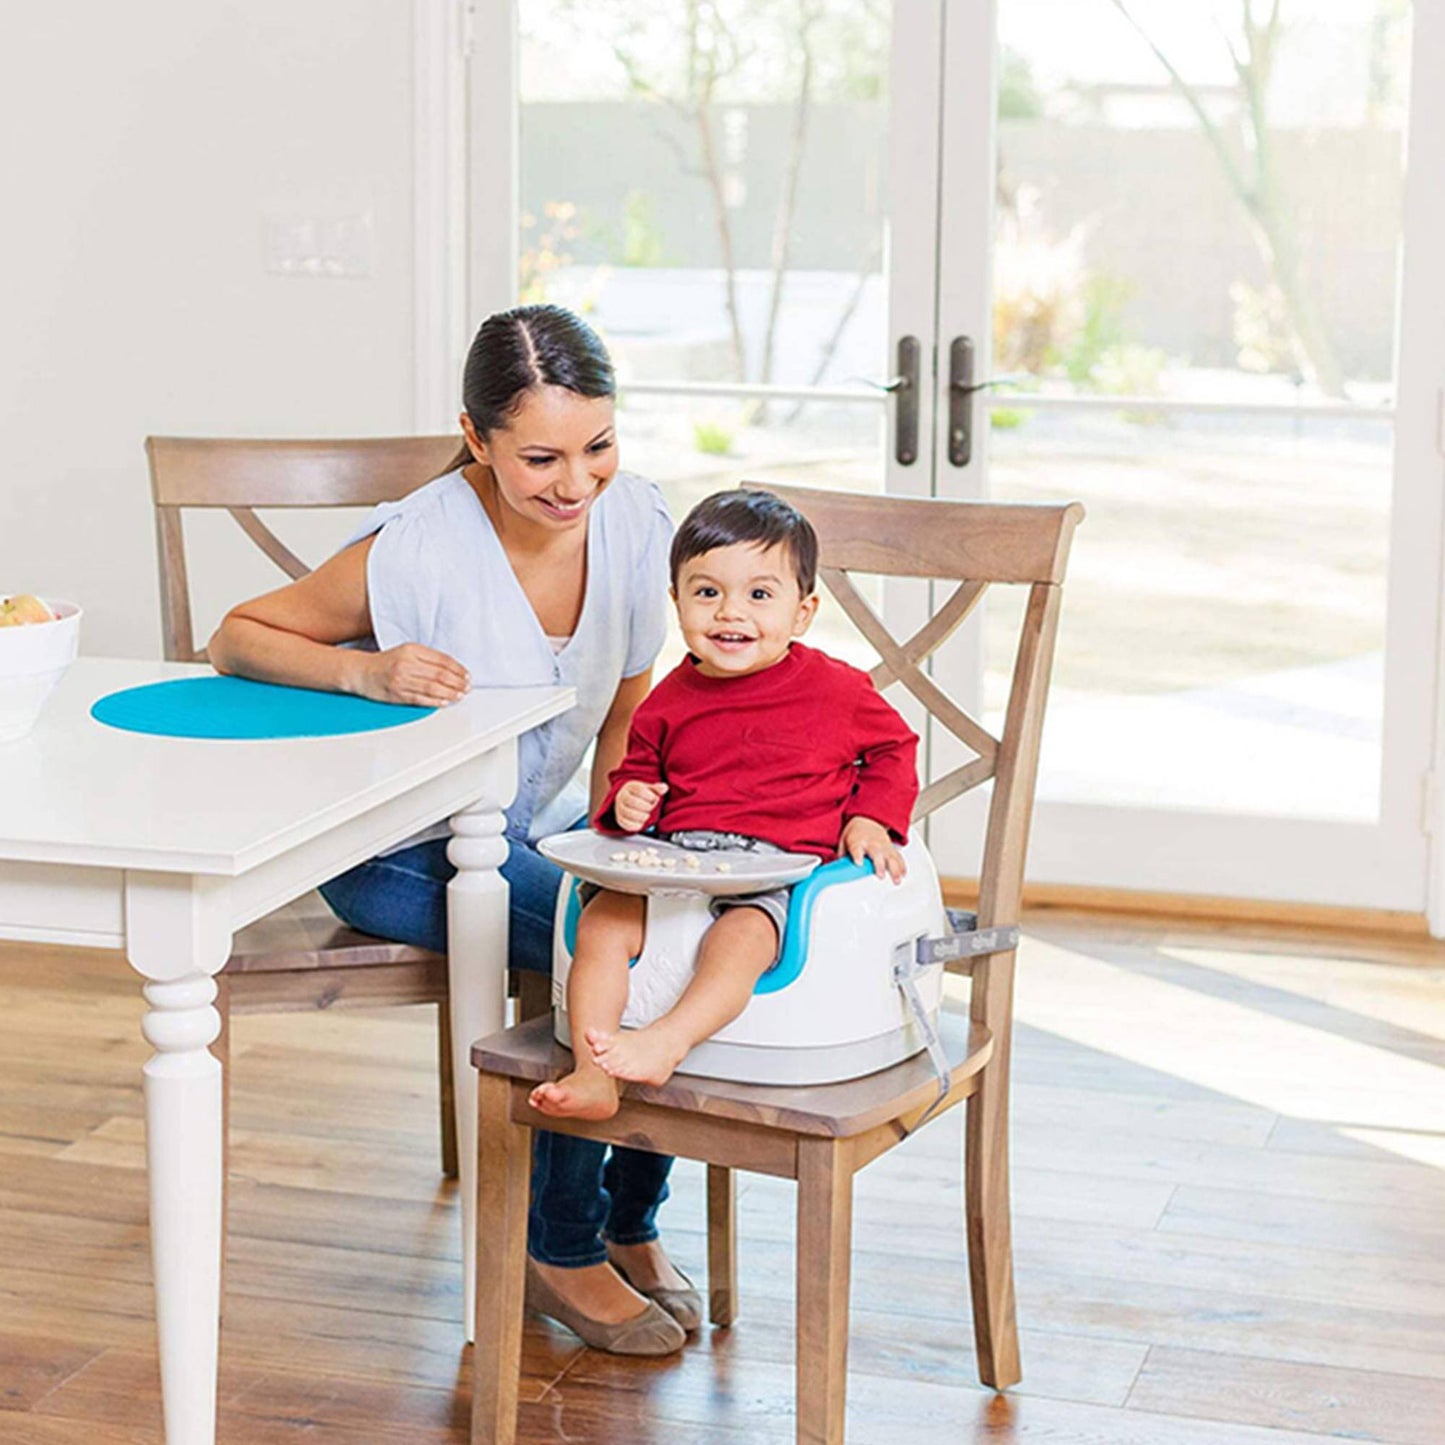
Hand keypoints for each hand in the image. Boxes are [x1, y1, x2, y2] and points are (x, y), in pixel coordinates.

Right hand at [353, 644, 469, 705]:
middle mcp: (407, 664)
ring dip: (450, 693)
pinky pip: (421, 699)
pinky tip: (445, 702)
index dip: (458, 669)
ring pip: (432, 688)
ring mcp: (401, 680)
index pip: (442, 660)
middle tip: (467, 687)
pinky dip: (435, 701)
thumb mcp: (407, 652)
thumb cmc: (387, 662)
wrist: (362, 671)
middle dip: (457, 682)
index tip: (466, 676)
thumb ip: (428, 658)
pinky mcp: (397, 694)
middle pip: (439, 674)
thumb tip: (453, 670)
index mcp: (412, 650)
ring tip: (460, 695)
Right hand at [614, 779, 667, 832]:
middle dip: (646, 807)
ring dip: (642, 816)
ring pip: (629, 813)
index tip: (655, 798)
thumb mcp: (648, 789)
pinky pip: (626, 824)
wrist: (627, 800)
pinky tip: (643, 823)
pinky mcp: (620, 819)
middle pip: (633, 801)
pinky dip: (636, 825)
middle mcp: (622, 797)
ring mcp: (619, 808)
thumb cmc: (639, 794)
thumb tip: (664, 788)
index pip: (639, 790)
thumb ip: (657, 789)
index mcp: (630, 787)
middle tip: (652, 808)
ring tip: (648, 815)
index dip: (649, 796)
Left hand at [840, 816, 905, 882]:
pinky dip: (902, 866)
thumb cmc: (855, 834)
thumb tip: (833, 871)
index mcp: (858, 841)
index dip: (858, 855)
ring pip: (891, 857)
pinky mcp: (891, 849)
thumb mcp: (844, 841)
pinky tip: (903, 874)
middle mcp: (872, 843)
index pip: (857, 848)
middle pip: (876, 854)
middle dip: (879, 865)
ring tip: (896, 880)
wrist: (867, 820)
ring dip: (895, 869)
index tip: (859, 863)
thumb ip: (841, 857)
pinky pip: (898, 857)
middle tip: (880, 875)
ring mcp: (883, 846)